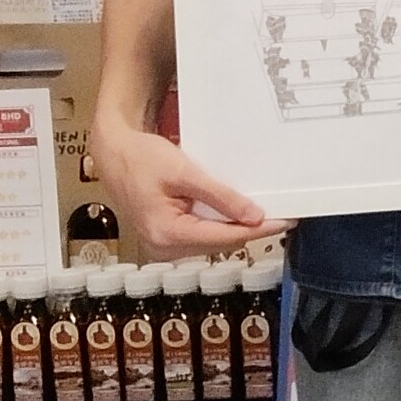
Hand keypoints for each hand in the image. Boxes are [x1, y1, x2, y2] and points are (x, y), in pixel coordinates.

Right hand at [91, 120, 291, 256]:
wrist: (113, 153)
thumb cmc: (141, 158)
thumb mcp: (185, 173)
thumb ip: (220, 196)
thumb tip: (254, 217)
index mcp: (166, 233)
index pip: (226, 237)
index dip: (259, 229)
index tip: (286, 220)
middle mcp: (163, 246)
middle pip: (221, 242)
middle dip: (250, 228)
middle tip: (283, 212)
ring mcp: (163, 245)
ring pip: (213, 241)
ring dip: (236, 227)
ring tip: (265, 211)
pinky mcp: (165, 238)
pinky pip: (202, 235)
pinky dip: (220, 224)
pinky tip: (237, 212)